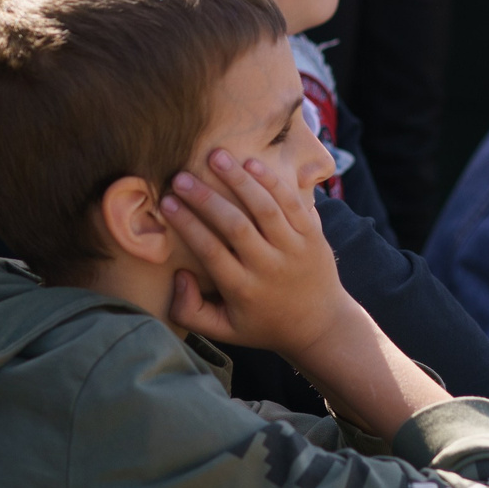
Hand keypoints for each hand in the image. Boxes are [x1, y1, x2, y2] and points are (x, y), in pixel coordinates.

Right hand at [160, 148, 351, 356]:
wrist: (321, 325)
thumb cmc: (264, 325)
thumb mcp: (224, 331)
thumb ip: (190, 311)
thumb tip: (178, 274)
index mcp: (243, 290)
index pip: (211, 251)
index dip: (187, 225)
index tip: (167, 202)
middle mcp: (269, 267)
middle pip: (235, 226)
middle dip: (205, 198)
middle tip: (181, 176)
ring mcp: (294, 249)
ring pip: (265, 208)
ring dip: (239, 179)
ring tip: (216, 156)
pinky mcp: (313, 235)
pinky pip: (292, 203)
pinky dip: (272, 182)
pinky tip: (249, 164)